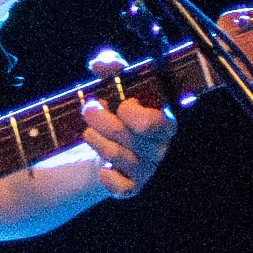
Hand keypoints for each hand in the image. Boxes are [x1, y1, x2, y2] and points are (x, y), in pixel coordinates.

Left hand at [64, 53, 172, 199]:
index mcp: (165, 119)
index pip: (155, 121)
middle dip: (103, 119)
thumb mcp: (110, 83)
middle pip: (133, 135)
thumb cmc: (110, 110)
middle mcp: (161, 145)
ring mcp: (148, 167)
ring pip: (119, 155)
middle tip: (89, 109)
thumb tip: (102, 65)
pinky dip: (107, 177)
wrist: (97, 145)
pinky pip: (121, 187)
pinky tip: (102, 167)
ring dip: (95, 139)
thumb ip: (111, 65)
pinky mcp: (133, 186)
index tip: (120, 102)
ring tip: (88, 131)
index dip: (131, 111)